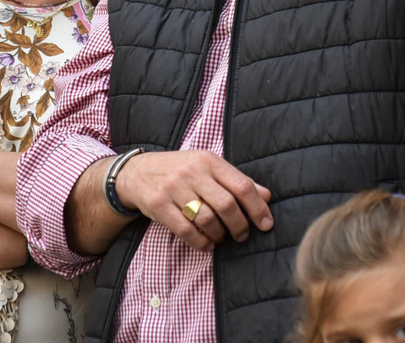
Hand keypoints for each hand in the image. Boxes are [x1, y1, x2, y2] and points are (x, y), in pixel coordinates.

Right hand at [115, 150, 272, 250]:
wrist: (137, 172)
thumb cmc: (181, 171)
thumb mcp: (208, 167)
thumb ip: (236, 181)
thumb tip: (267, 196)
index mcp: (208, 160)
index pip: (242, 185)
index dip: (258, 208)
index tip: (266, 224)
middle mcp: (192, 172)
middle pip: (226, 205)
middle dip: (240, 226)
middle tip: (243, 235)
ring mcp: (174, 189)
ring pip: (207, 220)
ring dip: (220, 235)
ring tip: (221, 237)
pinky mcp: (159, 205)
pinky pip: (186, 231)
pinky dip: (201, 242)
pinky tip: (207, 244)